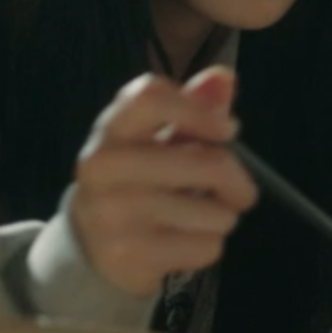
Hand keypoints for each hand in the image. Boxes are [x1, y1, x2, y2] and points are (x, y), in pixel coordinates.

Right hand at [69, 66, 257, 297]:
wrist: (91, 243)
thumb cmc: (137, 178)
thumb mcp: (157, 137)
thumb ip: (193, 105)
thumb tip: (225, 77)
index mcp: (111, 129)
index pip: (151, 98)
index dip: (200, 110)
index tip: (229, 129)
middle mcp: (103, 167)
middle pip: (204, 163)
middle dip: (236, 179)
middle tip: (240, 190)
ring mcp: (112, 214)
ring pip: (211, 212)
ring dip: (223, 216)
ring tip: (203, 216)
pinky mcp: (128, 255)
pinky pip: (203, 247)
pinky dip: (209, 246)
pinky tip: (187, 242)